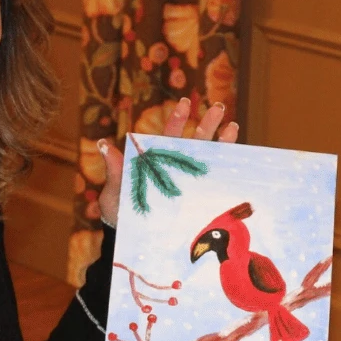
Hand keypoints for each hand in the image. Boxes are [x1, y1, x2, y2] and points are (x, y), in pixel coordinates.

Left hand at [98, 98, 237, 227]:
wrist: (132, 237)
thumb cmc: (120, 212)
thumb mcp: (114, 190)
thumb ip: (115, 168)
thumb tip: (103, 143)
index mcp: (156, 159)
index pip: (169, 134)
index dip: (179, 118)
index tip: (186, 103)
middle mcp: (175, 166)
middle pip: (195, 139)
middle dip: (208, 123)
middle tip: (220, 107)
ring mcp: (188, 181)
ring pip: (208, 157)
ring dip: (222, 141)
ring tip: (233, 127)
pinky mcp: (197, 197)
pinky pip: (213, 181)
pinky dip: (225, 168)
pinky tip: (237, 159)